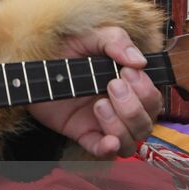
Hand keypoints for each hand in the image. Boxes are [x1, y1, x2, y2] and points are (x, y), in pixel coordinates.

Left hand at [26, 25, 162, 156]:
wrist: (35, 61)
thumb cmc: (66, 47)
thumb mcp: (92, 36)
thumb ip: (116, 41)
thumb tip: (139, 62)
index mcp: (129, 85)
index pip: (153, 99)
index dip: (146, 90)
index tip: (126, 73)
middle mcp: (121, 107)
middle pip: (146, 123)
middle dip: (133, 107)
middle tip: (112, 85)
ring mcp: (103, 123)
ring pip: (130, 142)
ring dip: (121, 126)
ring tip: (99, 104)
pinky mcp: (84, 134)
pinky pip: (103, 152)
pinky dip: (109, 150)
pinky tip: (108, 141)